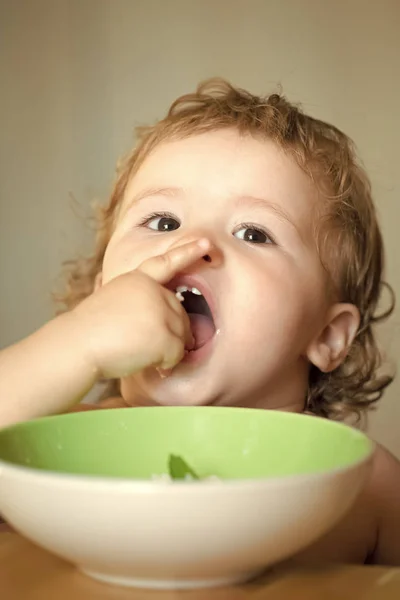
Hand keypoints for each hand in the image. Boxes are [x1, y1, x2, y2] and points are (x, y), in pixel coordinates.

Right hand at [72, 239, 210, 378]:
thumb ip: (135, 300)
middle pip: (179, 313)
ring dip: (168, 350)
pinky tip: (151, 365)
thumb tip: (155, 313)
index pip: (165, 263)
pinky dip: (167, 364)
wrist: (76, 344)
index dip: (187, 252)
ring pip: (182, 334)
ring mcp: (159, 310)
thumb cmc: (88, 330)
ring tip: (143, 355)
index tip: (205, 243)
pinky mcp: (163, 333)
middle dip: (172, 333)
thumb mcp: (110, 299)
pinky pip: (177, 353)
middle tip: (149, 346)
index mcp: (137, 280)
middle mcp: (152, 290)